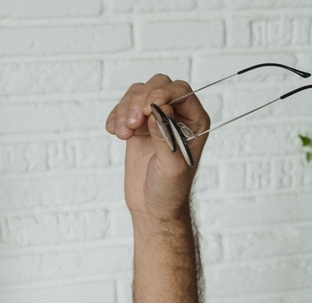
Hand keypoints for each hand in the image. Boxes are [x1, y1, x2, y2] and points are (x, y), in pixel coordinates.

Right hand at [106, 75, 210, 225]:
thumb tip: (157, 110)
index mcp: (195, 121)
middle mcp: (177, 115)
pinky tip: (116, 133)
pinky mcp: (138, 126)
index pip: (180, 91)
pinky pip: (124, 107)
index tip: (147, 108)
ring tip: (123, 134)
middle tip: (133, 123)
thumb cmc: (170, 190)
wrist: (153, 207)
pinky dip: (116, 116)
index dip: (163, 93)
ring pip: (138, 93)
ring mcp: (155, 118)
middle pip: (158, 85)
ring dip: (125, 109)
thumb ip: (165, 136)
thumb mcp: (172, 166)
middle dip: (140, 100)